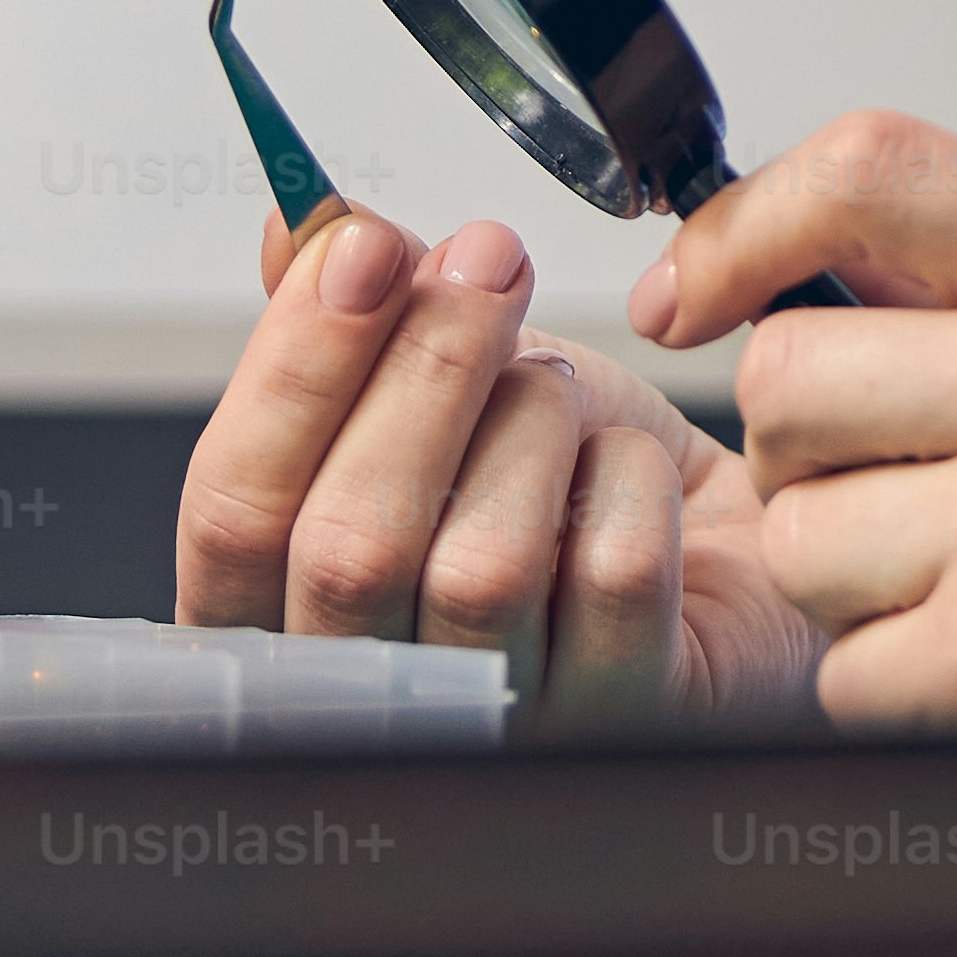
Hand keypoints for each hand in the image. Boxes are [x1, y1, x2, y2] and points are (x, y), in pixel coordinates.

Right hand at [170, 207, 823, 721]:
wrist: (724, 549)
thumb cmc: (563, 487)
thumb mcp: (446, 385)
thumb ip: (357, 316)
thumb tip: (294, 224)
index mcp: (284, 619)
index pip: (232, 516)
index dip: (291, 371)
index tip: (358, 247)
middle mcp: (371, 702)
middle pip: (347, 547)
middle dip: (422, 370)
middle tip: (488, 258)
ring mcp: (495, 731)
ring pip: (478, 568)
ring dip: (533, 424)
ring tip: (563, 388)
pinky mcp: (622, 722)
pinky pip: (610, 576)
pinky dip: (628, 479)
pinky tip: (636, 467)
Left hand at [633, 113, 956, 748]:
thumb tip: (760, 257)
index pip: (875, 166)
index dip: (742, 224)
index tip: (687, 294)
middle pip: (786, 375)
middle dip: (809, 454)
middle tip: (911, 492)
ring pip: (794, 533)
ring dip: (847, 583)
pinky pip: (841, 666)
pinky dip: (892, 684)